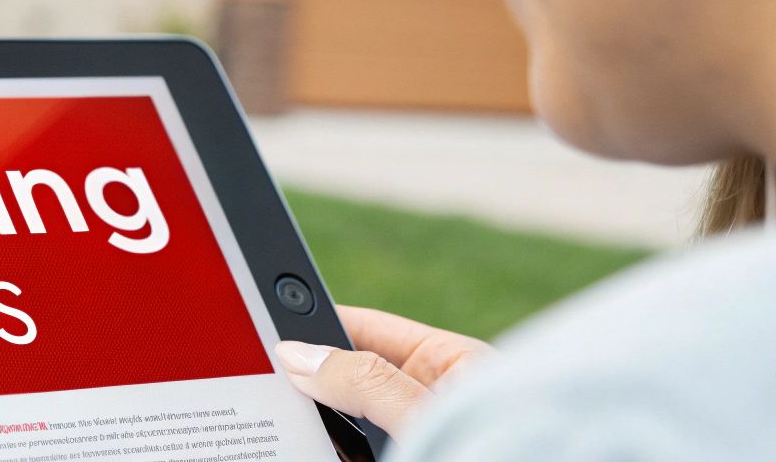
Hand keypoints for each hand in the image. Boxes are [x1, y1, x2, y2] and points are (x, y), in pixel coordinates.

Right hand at [275, 305, 492, 438]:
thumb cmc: (510, 445)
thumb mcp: (430, 410)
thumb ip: (368, 381)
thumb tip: (300, 356)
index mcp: (448, 365)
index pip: (367, 331)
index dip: (317, 327)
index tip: (268, 332)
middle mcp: (429, 405)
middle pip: (350, 387)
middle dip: (310, 389)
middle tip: (266, 394)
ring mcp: (415, 442)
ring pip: (348, 436)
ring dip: (317, 437)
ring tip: (279, 434)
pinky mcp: (406, 461)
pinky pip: (354, 459)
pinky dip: (331, 457)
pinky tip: (302, 455)